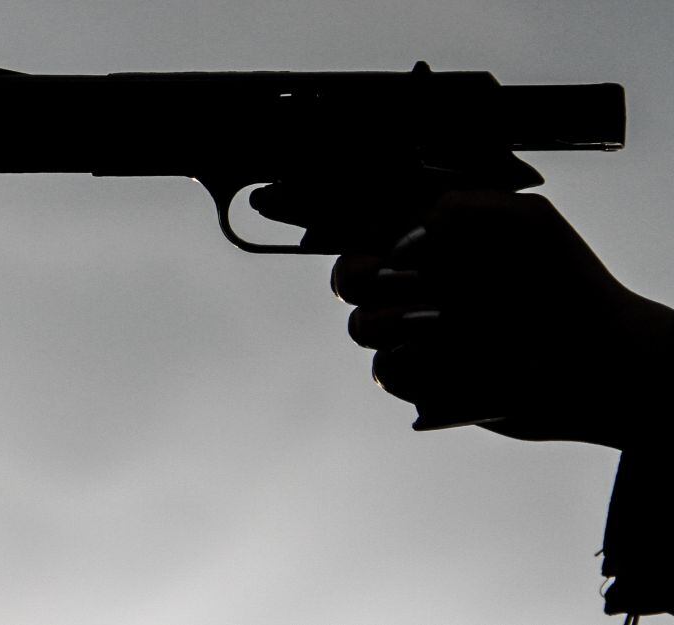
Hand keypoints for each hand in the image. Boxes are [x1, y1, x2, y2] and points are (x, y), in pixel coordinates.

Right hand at [261, 187, 671, 448]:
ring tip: (453, 325)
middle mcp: (419, 285)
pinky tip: (465, 362)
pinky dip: (424, 367)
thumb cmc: (568, 284)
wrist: (599, 362)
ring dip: (402, 325)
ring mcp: (417, 334)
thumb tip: (402, 236)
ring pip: (361, 327)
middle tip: (394, 278)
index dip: (312, 209)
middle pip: (346, 276)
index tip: (271, 199)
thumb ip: (456, 207)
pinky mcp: (423, 380)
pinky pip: (388, 372)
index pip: (362, 221)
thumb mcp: (523, 220)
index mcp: (434, 241)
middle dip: (358, 276)